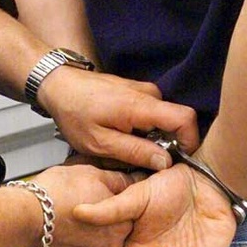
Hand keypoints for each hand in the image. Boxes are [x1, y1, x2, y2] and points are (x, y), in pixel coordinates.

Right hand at [31, 165, 134, 246]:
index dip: (116, 199)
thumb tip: (131, 180)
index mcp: (121, 225)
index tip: (105, 193)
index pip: (129, 213)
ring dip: (86, 230)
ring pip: (94, 241)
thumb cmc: (54, 196)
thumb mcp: (92, 174)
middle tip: (85, 200)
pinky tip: (60, 226)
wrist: (21, 218)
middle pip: (113, 229)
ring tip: (68, 212)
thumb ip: (118, 180)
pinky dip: (71, 241)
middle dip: (102, 217)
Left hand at [38, 68, 198, 170]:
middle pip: (176, 121)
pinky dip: (143, 126)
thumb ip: (135, 152)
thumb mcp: (100, 143)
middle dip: (166, 143)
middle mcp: (148, 93)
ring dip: (152, 135)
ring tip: (125, 144)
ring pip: (163, 118)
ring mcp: (143, 89)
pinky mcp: (137, 90)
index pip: (186, 118)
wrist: (57, 84)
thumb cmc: (73, 113)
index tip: (177, 159)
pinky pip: (152, 112)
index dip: (189, 141)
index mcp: (141, 106)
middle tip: (141, 158)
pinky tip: (121, 132)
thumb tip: (165, 162)